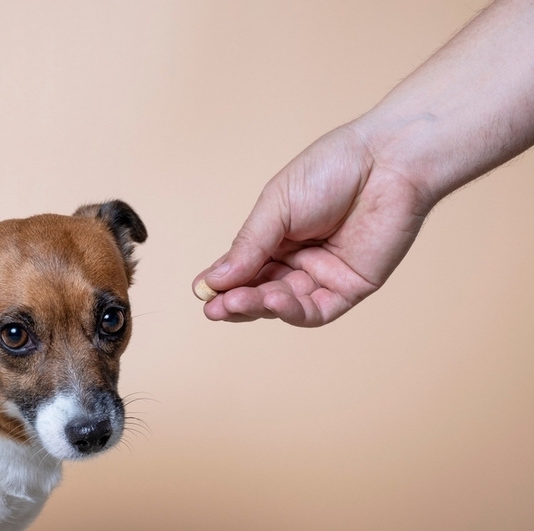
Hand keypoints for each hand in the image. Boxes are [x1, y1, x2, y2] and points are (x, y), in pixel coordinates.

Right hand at [193, 123, 430, 326]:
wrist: (387, 160)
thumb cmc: (332, 169)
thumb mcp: (276, 206)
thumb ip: (248, 246)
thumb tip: (213, 281)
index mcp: (276, 235)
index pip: (243, 268)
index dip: (222, 283)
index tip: (201, 293)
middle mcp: (298, 258)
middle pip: (259, 291)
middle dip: (236, 301)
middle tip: (214, 308)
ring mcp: (324, 274)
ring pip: (284, 304)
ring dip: (259, 305)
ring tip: (239, 301)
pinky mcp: (350, 287)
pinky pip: (316, 310)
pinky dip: (292, 310)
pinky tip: (272, 299)